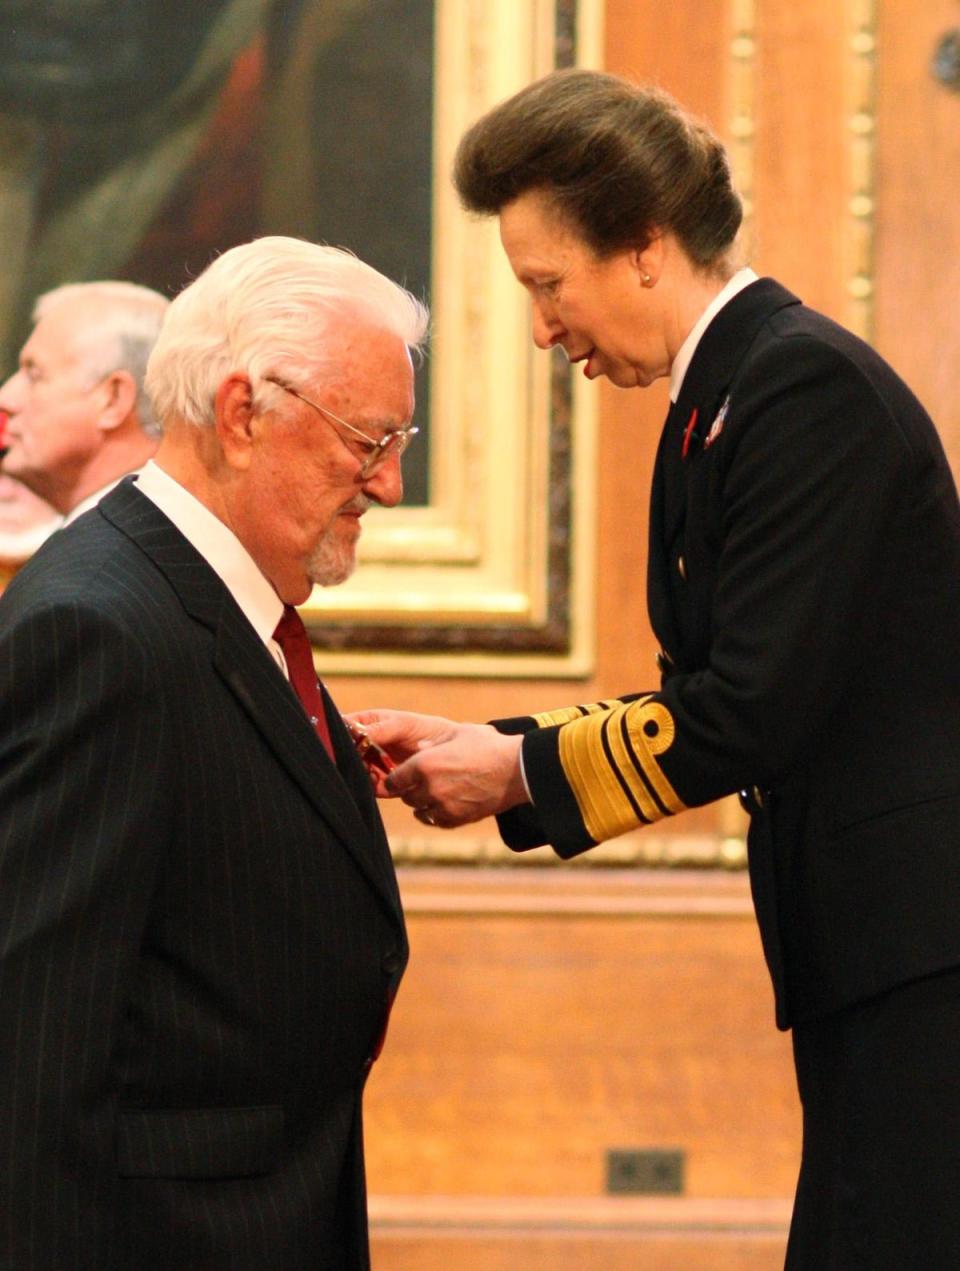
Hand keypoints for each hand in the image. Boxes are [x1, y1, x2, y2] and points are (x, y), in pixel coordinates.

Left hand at [347, 710, 527, 826]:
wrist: (516, 770)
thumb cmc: (489, 746)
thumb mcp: (459, 734)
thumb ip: (434, 742)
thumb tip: (419, 748)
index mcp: (425, 764)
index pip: (394, 780)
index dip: (397, 778)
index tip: (401, 777)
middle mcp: (429, 788)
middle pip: (406, 796)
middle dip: (411, 790)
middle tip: (421, 783)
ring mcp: (443, 806)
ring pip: (419, 811)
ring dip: (423, 804)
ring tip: (436, 794)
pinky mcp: (456, 820)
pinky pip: (436, 821)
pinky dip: (437, 815)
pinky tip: (445, 805)